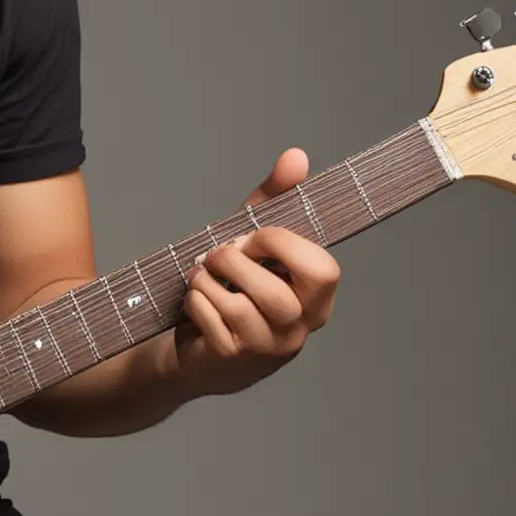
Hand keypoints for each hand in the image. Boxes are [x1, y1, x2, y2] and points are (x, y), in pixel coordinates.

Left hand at [173, 146, 339, 396]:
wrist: (197, 350)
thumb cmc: (232, 288)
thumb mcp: (252, 241)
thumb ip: (274, 199)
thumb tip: (296, 155)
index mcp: (316, 297)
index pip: (321, 269)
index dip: (279, 244)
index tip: (251, 238)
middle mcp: (300, 328)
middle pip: (275, 292)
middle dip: (233, 262)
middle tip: (218, 256)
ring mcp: (267, 349)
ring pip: (237, 304)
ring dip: (206, 279)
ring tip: (202, 277)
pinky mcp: (232, 359)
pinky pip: (209, 316)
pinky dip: (193, 300)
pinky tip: (195, 303)